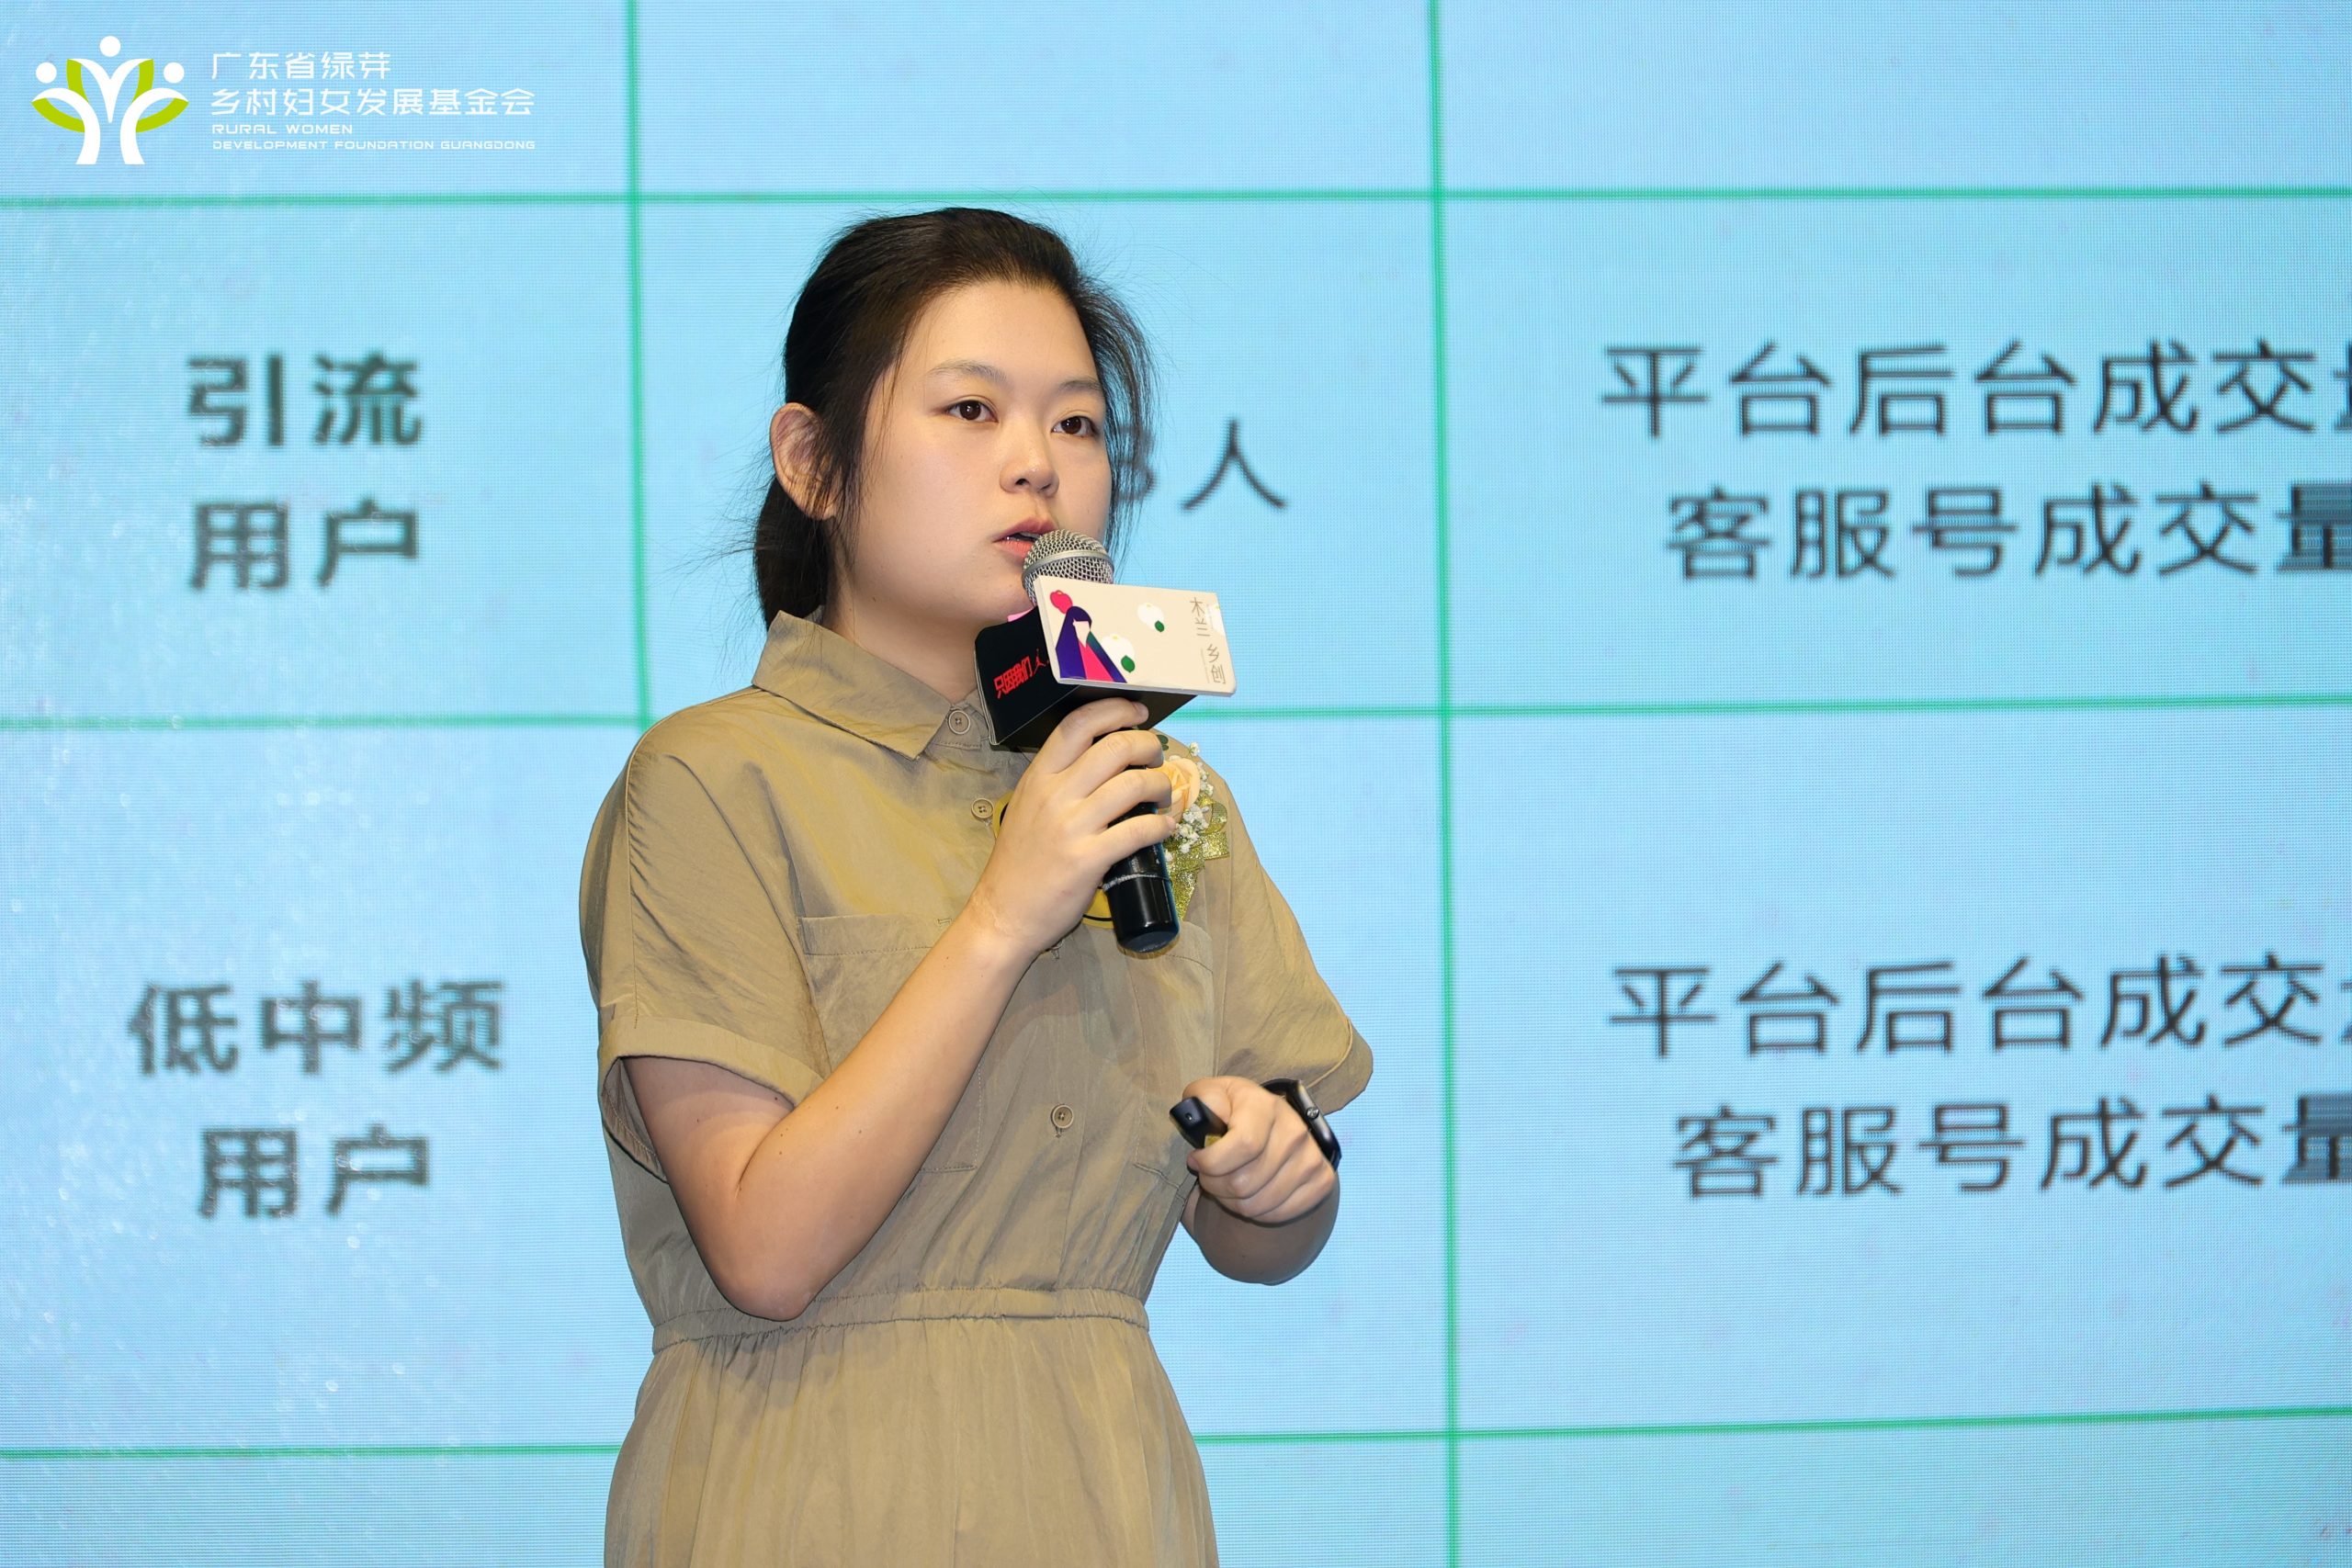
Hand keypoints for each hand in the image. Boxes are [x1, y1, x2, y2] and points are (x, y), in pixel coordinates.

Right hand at [965, 697, 1175, 958]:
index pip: (1078, 725)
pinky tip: (1165, 828)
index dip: (1114, 710)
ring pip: (1133, 784)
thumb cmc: (1019, 862)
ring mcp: (1071, 827)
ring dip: (1161, 785)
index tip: (1139, 713)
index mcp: (1038, 777)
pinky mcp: (1087, 859)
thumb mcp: (1028, 807)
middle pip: (1115, 747)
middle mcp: (1054, 795)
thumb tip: (1106, 759)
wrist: (1003, 914)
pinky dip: (1161, 825)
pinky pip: (1138, 831)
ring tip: (1164, 794)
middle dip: (1149, 746)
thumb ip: (1059, 781)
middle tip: (1157, 758)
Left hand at [1181, 1076, 1335, 1224]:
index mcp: (1266, 1107)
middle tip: (1209, 1176)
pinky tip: (1249, 1194)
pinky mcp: (1321, 1181)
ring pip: (1256, 1205)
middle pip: (1244, 1183)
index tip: (1196, 1160)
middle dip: (1214, 1185)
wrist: (1273, 1122)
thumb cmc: (1235, 1111)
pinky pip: (1278, 1214)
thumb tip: (1204, 1117)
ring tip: (1227, 1184)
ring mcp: (1312, 1158)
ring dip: (1232, 1201)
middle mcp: (1295, 1131)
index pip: (1243, 1146)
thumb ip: (1202, 1099)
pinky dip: (1256, 1212)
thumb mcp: (1212, 1095)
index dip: (1211, 1162)